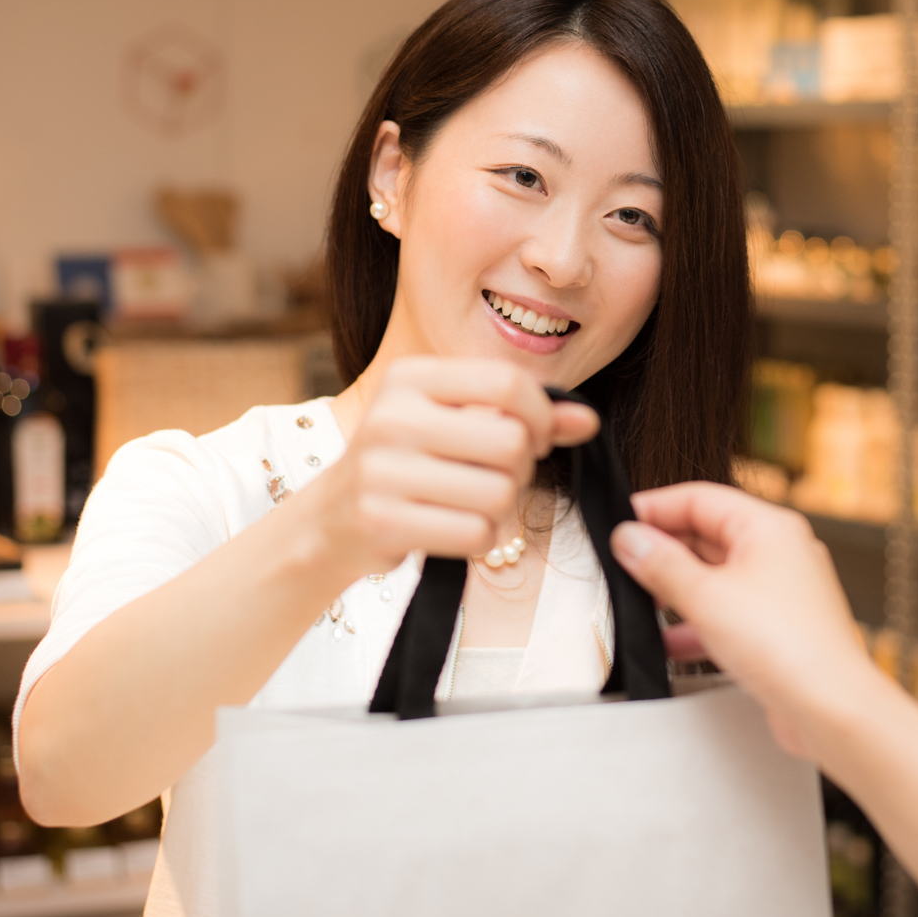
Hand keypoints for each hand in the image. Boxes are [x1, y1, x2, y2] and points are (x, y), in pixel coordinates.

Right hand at [291, 356, 598, 585]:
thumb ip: (523, 416)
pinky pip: (475, 534)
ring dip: (501, 509)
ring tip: (472, 504)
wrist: (329, 521)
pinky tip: (452, 530)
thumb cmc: (406, 465)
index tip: (538, 438)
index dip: (541, 415)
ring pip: (499, 493)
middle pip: (511, 441)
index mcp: (411, 377)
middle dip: (522, 469)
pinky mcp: (383, 520)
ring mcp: (384, 469)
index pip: (507, 382)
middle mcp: (393, 416)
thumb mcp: (453, 423)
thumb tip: (588, 421)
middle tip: (501, 478)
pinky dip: (478, 539)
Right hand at [611, 483, 888, 756]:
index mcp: (769, 528)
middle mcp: (780, 553)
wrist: (831, 709)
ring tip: (641, 602)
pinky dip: (698, 623)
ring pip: (717, 577)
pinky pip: (728, 612)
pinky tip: (671, 642)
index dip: (656, 508)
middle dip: (665, 551)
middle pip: (708, 535)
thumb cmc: (790, 648)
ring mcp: (781, 592)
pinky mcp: (778, 629)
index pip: (700, 498)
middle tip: (625, 564)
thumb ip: (662, 565)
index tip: (622, 523)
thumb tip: (631, 538)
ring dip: (678, 590)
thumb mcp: (707, 598)